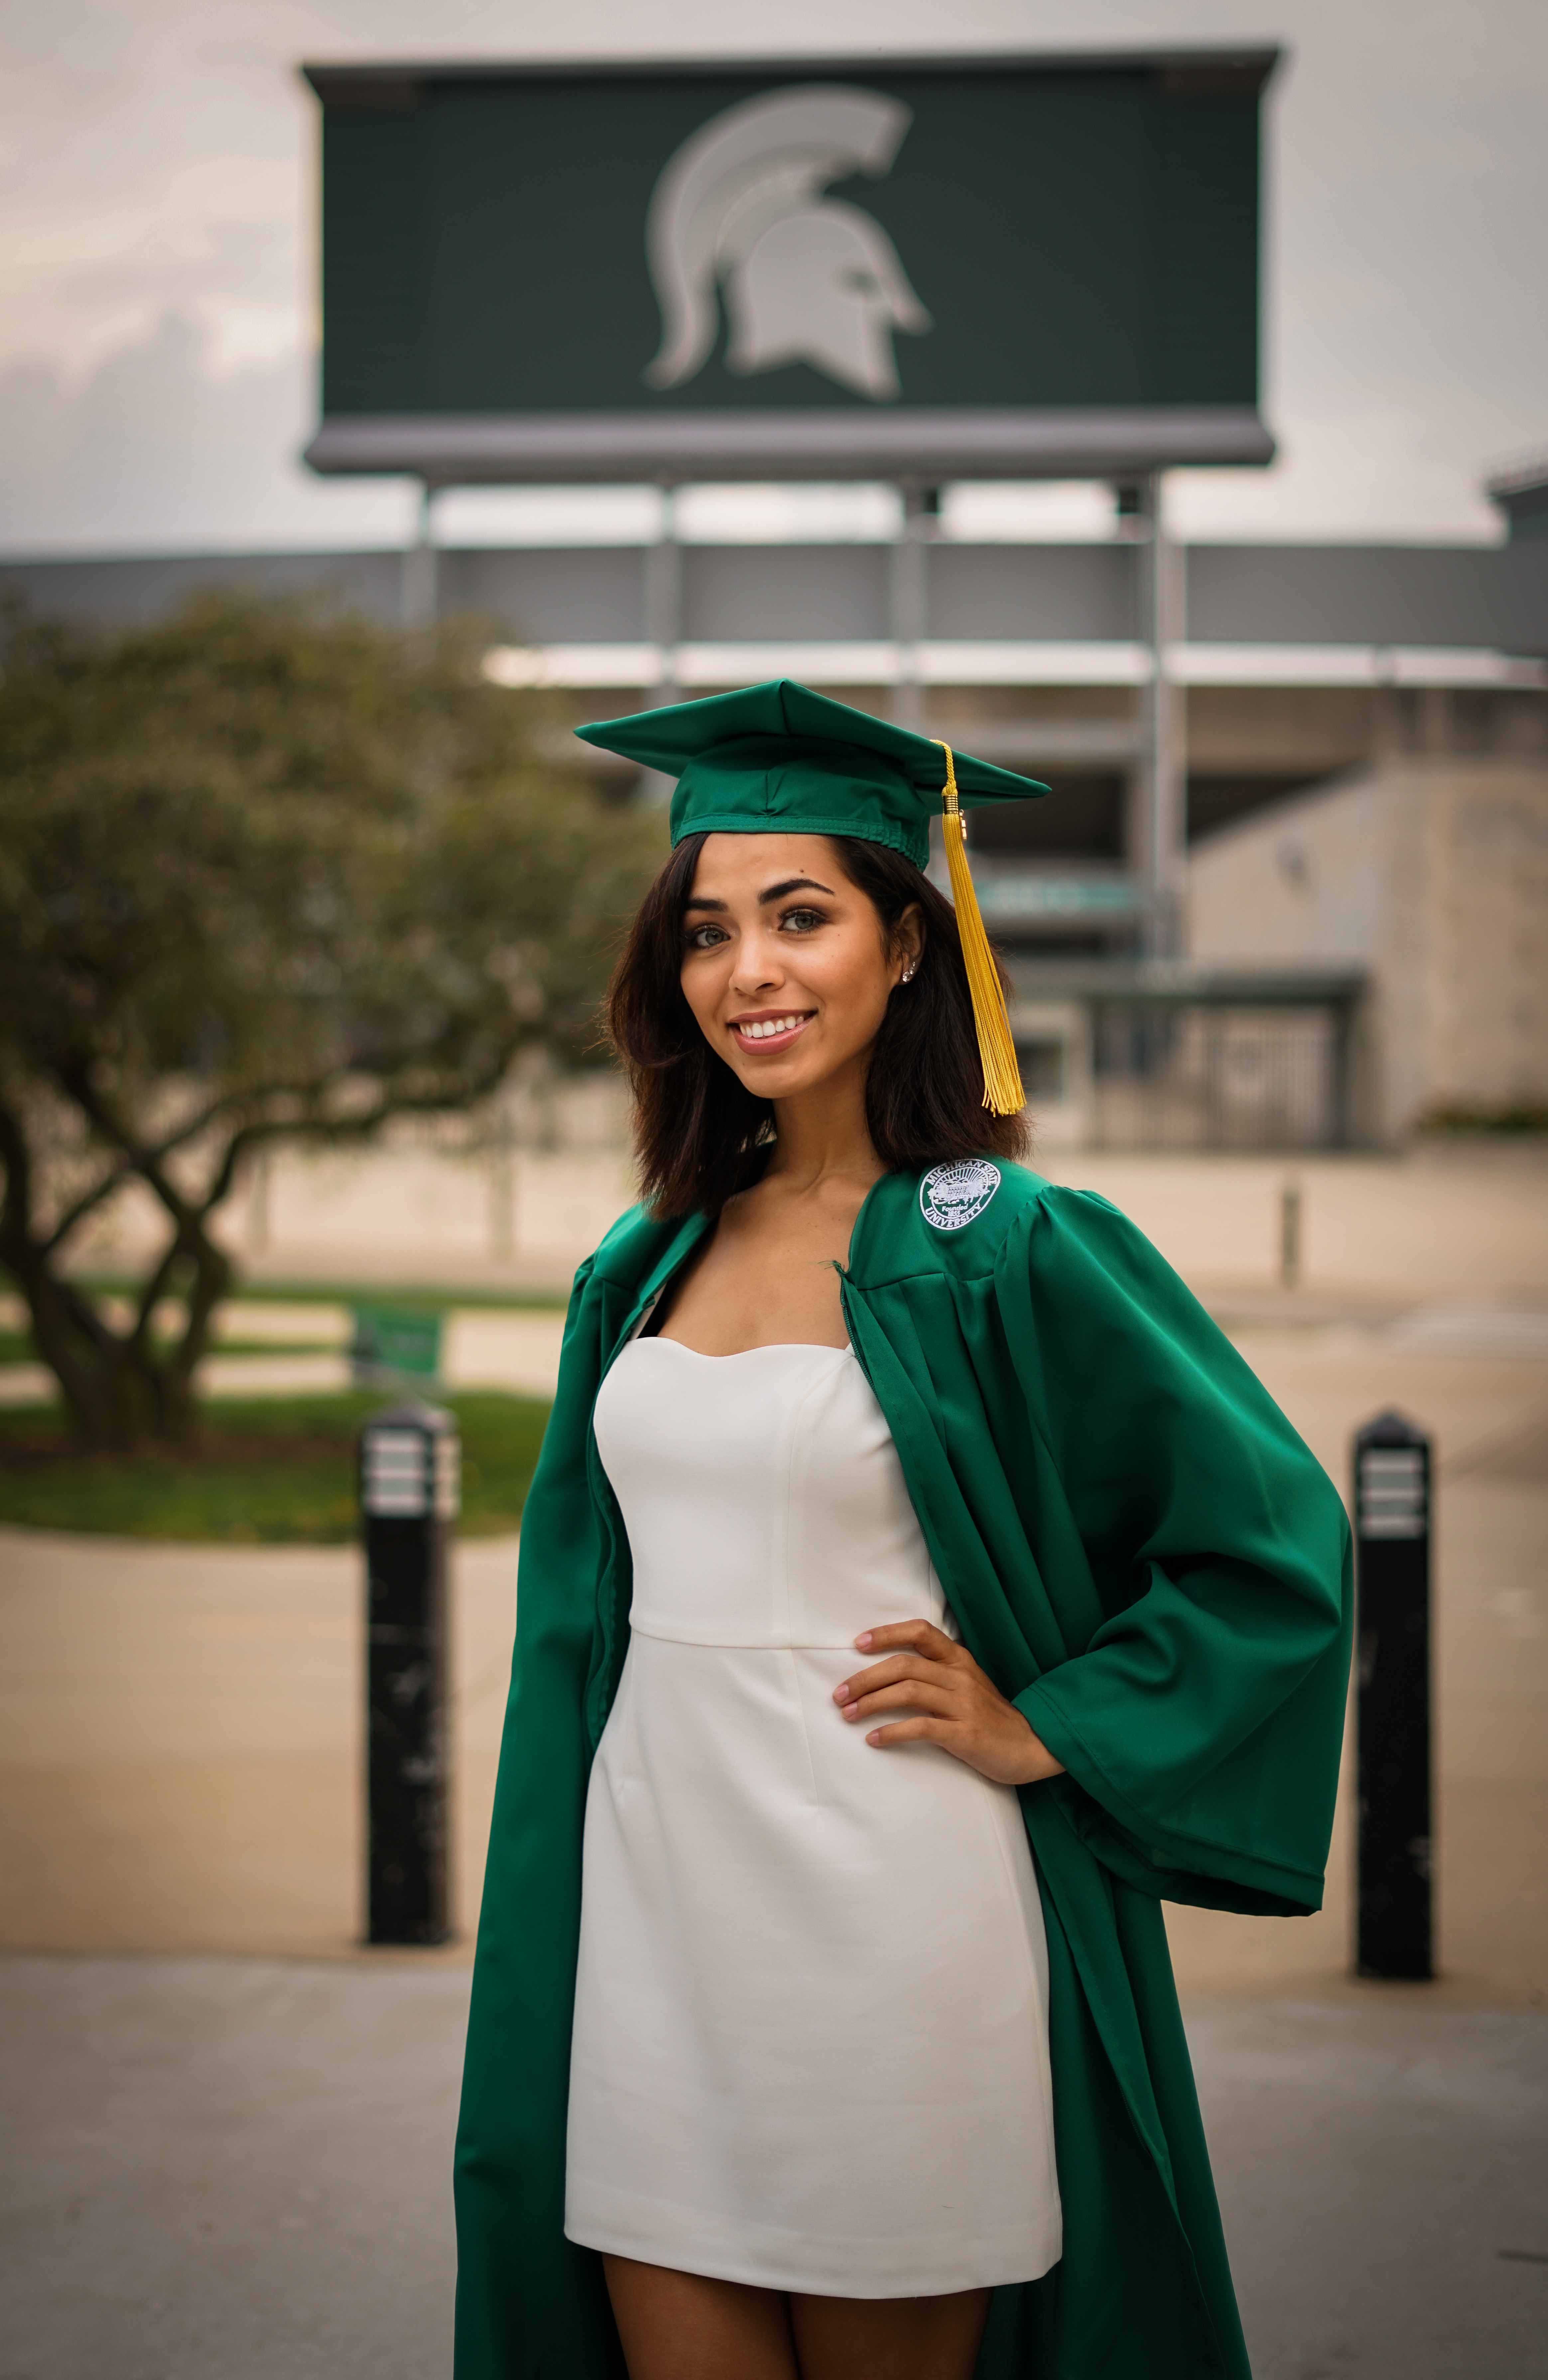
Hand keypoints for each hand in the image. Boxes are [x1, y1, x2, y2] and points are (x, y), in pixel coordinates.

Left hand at [832, 1619, 1065, 1786]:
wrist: (1031, 1746)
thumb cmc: (990, 1717)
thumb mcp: (967, 1684)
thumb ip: (936, 1673)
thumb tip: (888, 1672)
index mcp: (959, 1659)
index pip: (920, 1632)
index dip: (887, 1634)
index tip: (859, 1644)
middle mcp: (960, 1676)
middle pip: (904, 1665)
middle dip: (865, 1678)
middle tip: (839, 1694)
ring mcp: (963, 1704)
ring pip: (908, 1692)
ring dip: (872, 1702)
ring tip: (848, 1714)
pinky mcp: (965, 1734)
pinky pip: (921, 1727)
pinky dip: (892, 1732)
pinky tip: (874, 1739)